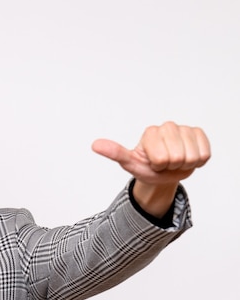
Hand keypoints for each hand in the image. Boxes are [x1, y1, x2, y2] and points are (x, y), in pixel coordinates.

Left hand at [92, 122, 210, 216]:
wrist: (163, 173)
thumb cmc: (146, 167)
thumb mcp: (129, 163)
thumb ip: (115, 153)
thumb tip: (95, 145)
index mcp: (150, 132)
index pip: (161, 158)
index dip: (158, 166)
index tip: (153, 162)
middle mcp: (167, 126)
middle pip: (177, 157)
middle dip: (171, 166)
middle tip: (165, 164)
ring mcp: (184, 129)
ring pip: (192, 157)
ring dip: (184, 164)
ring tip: (174, 161)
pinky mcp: (199, 134)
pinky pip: (204, 154)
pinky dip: (197, 162)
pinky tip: (187, 156)